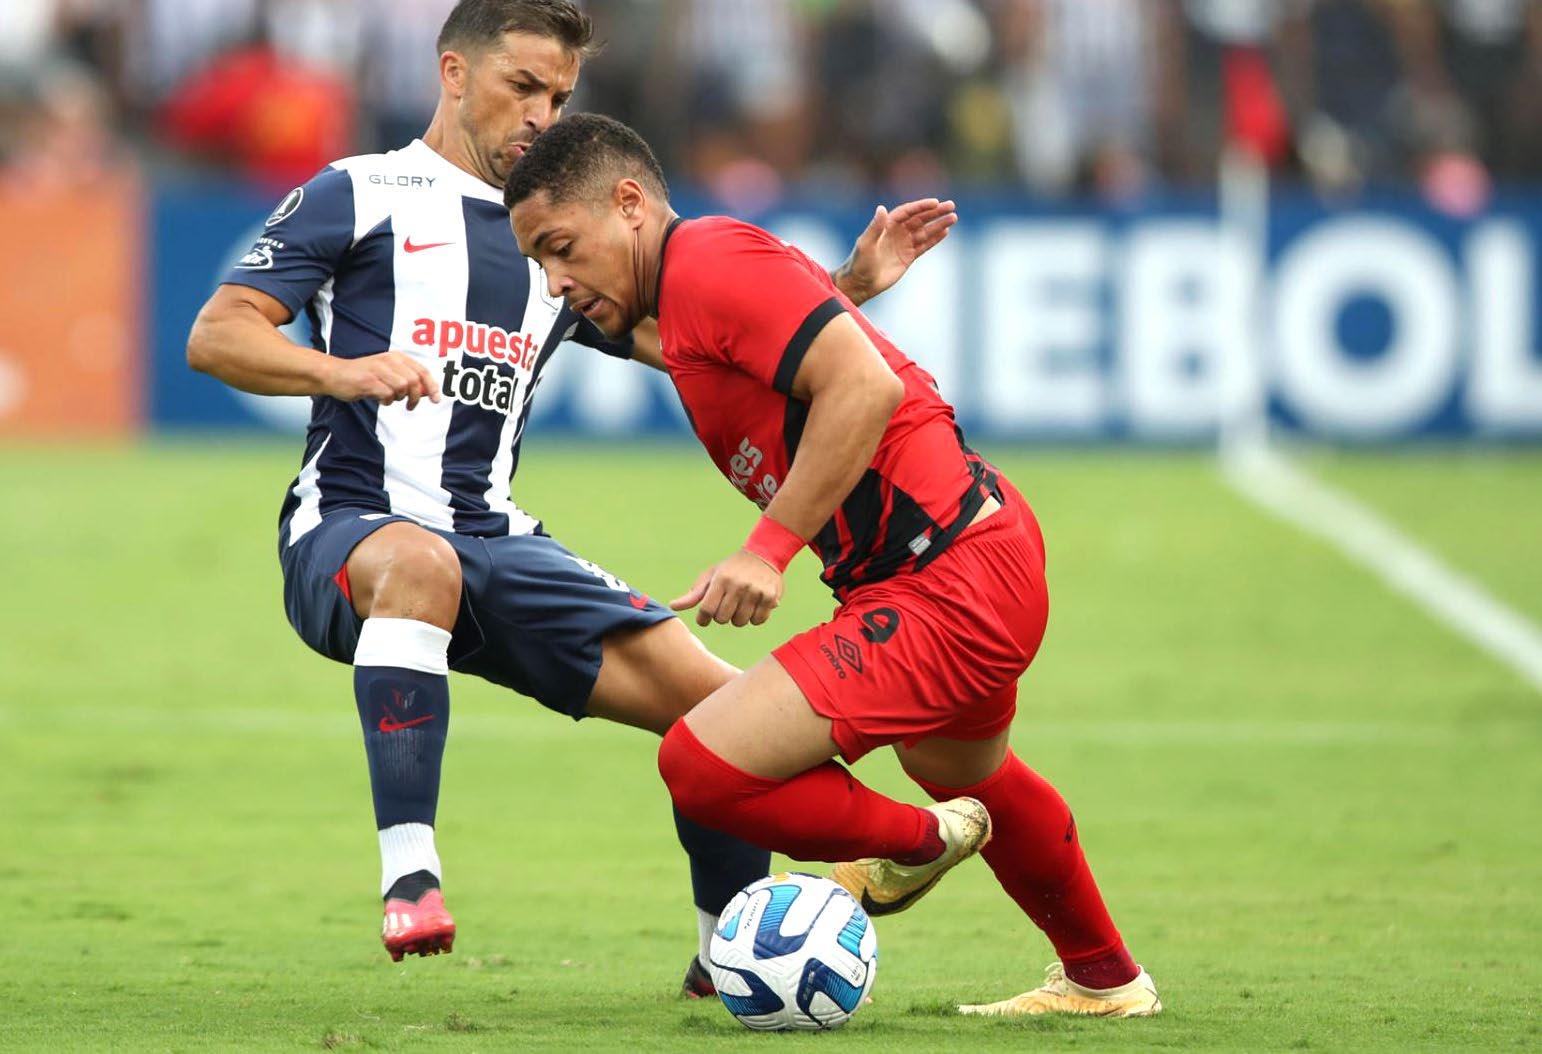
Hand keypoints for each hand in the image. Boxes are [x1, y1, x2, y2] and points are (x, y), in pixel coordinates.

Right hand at [324, 352, 441, 409]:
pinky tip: (379, 399)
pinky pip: (387, 394)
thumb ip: (407, 381)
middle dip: (416, 397)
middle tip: (410, 406)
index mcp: (396, 357)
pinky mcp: (367, 380)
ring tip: (389, 399)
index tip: (437, 400)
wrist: (335, 374)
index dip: (432, 386)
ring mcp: (377, 369)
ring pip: (402, 387)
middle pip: (414, 381)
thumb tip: (428, 392)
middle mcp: (388, 360)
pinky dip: (386, 401)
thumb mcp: (388, 374)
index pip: (422, 371)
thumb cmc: (364, 376)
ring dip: (399, 398)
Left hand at [670, 550, 784, 627]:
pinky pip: (758, 621)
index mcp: (721, 579)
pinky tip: (752, 607)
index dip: (703, 618)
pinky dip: (754, 618)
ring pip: (740, 622)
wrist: (763, 554)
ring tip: (739, 605)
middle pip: (723, 619)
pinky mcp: (770, 597)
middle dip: (721, 617)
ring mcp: (756, 591)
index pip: (707, 610)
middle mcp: (738, 585)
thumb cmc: (731, 568)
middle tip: (725, 607)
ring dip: (737, 618)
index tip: (705, 618)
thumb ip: (693, 594)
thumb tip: (672, 606)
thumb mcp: (711, 576)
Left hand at [836, 198, 957, 304]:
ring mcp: (904, 244)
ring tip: (953, 218)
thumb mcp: (866, 243)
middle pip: (919, 219)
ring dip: (938, 224)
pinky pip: (924, 245)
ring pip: (924, 231)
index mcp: (887, 225)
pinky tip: (945, 232)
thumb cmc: (859, 262)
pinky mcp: (908, 257)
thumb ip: (875, 227)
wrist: (861, 283)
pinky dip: (934, 239)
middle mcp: (897, 232)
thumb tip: (881, 208)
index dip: (921, 206)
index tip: (935, 203)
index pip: (908, 212)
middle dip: (935, 213)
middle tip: (951, 206)